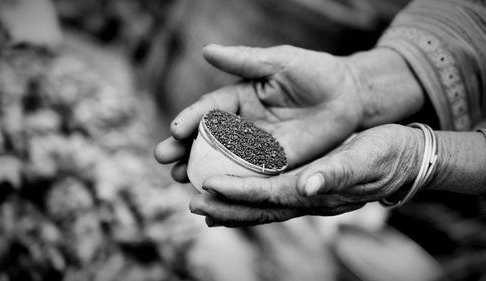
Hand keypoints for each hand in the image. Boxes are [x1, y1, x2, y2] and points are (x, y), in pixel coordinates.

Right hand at [155, 44, 366, 181]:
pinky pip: (250, 174)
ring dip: (200, 169)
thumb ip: (244, 60)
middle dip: (183, 148)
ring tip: (179, 178)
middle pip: (207, 138)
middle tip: (162, 158)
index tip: (175, 130)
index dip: (191, 118)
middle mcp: (243, 123)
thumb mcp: (279, 62)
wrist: (349, 96)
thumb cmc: (314, 72)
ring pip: (223, 160)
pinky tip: (214, 192)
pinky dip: (231, 184)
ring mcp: (258, 146)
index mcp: (239, 97)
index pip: (209, 109)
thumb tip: (206, 50)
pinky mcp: (276, 163)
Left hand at [188, 124, 422, 226]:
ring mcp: (306, 197)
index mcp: (318, 192)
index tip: (210, 187)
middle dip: (226, 207)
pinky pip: (271, 198)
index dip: (240, 192)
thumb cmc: (386, 154)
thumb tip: (310, 186)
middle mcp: (308, 199)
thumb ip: (339, 173)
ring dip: (231, 207)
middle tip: (193, 203)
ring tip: (203, 205)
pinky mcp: (306, 188)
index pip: (271, 195)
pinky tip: (231, 195)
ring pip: (261, 207)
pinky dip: (248, 199)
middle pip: (259, 209)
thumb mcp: (366, 157)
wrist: (401, 159)